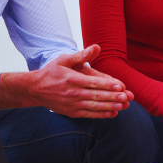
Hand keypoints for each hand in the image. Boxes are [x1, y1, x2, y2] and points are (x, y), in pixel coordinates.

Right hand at [0, 45, 134, 118]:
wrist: (35, 89)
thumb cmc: (51, 72)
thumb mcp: (63, 59)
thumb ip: (80, 55)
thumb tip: (96, 47)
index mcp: (71, 79)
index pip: (93, 83)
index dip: (107, 85)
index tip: (120, 86)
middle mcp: (72, 93)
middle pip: (96, 96)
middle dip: (113, 97)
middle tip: (127, 97)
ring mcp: (72, 104)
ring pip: (94, 107)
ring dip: (110, 107)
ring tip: (124, 105)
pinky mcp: (72, 112)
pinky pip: (89, 114)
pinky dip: (101, 115)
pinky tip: (113, 113)